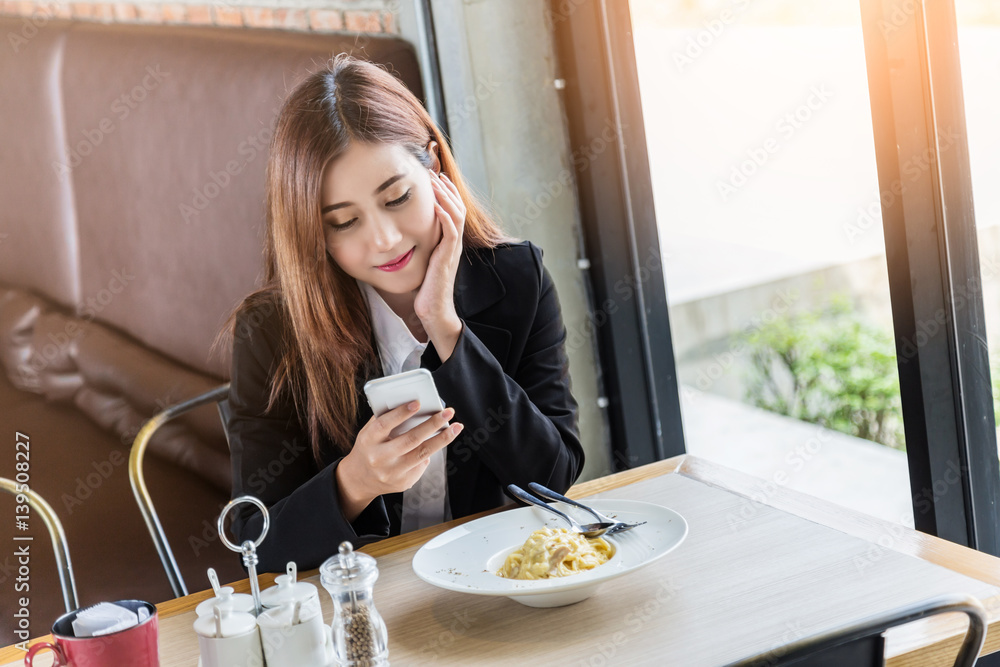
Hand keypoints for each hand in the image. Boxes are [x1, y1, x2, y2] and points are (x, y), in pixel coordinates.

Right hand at [335, 400, 463, 521]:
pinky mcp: (403, 483)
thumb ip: (387, 418)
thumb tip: (414, 404)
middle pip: (410, 440)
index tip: (418, 402)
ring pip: (422, 454)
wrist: (359, 479)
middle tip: (448, 413)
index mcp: (368, 441)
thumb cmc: (369, 447)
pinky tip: (437, 443)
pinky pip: (422, 464)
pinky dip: (431, 452)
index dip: (401, 413)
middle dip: (432, 424)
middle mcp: (379, 458)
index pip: (384, 425)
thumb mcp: (369, 431)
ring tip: (456, 427)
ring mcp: (392, 473)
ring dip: (442, 439)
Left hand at [414, 169, 465, 359]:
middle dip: (445, 188)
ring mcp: (453, 249)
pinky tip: (435, 204)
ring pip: (456, 215)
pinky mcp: (448, 257)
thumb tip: (402, 234)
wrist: (432, 310)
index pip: (452, 211)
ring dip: (446, 196)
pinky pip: (451, 231)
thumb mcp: (421, 261)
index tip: (434, 178)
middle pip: (457, 207)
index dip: (445, 193)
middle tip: (433, 172)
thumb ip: (418, 246)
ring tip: (435, 182)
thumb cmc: (424, 289)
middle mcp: (454, 243)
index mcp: (448, 242)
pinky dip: (445, 215)